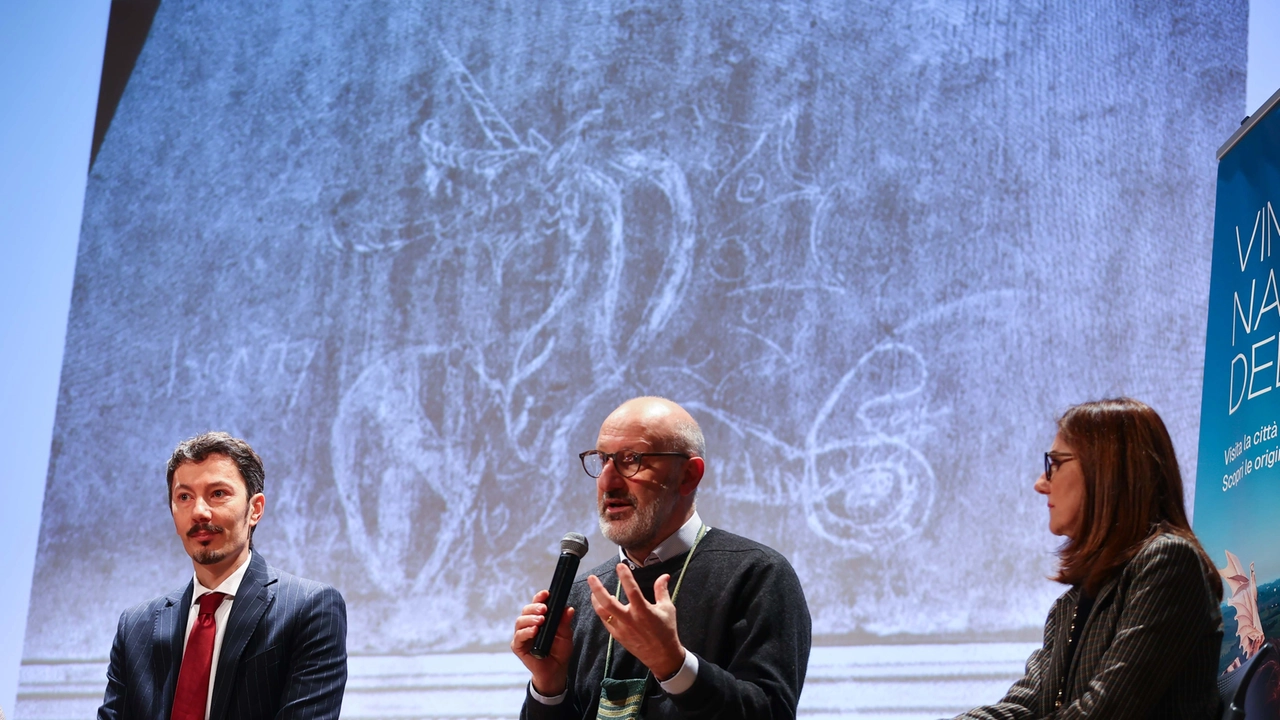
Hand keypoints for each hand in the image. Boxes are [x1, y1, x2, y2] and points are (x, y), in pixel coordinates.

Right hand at [511, 589, 575, 695]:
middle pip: (526, 610)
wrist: (556, 671)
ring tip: (540, 620)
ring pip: (520, 621)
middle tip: (544, 609)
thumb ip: (565, 622)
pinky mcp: (518, 647)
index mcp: (540, 618)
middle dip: (535, 607)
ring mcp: (522, 635)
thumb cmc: (559, 652)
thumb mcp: (566, 635)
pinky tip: (534, 631)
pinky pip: (518, 637)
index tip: (546, 594)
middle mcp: (529, 624)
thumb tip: (569, 608)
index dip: (540, 597)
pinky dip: (525, 632)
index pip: (537, 604)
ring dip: (530, 619)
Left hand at [586, 564, 685, 678]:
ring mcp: (622, 629)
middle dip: (598, 589)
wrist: (662, 656)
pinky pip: (605, 622)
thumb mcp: (667, 609)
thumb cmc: (666, 631)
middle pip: (608, 603)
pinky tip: (600, 605)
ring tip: (592, 591)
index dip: (625, 577)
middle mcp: (630, 619)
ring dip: (595, 600)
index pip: (632, 590)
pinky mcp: (618, 636)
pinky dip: (601, 612)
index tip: (619, 566)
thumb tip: (664, 576)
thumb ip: (662, 590)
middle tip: (591, 578)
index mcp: (643, 611)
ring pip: (603, 613)